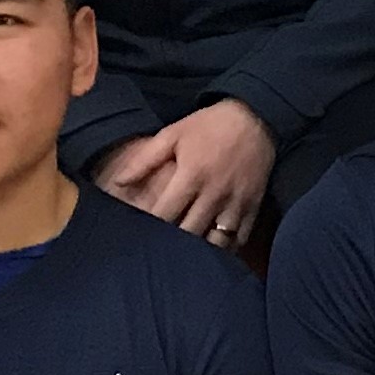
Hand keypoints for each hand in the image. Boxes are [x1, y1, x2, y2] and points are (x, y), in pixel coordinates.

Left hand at [94, 98, 277, 246]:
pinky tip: (213, 251)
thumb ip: (144, 160)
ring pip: (216, 241)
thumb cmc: (209, 126)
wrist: (256, 117)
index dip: (150, 227)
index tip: (139, 233)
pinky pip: (239, 238)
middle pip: (189, 232)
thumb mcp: (173, 134)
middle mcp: (213, 194)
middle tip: (160, 250)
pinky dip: (225, 248)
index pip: (165, 213)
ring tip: (186, 256)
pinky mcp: (253, 207)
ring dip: (200, 250)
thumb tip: (117, 183)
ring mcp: (235, 203)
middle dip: (173, 243)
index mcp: (191, 176)